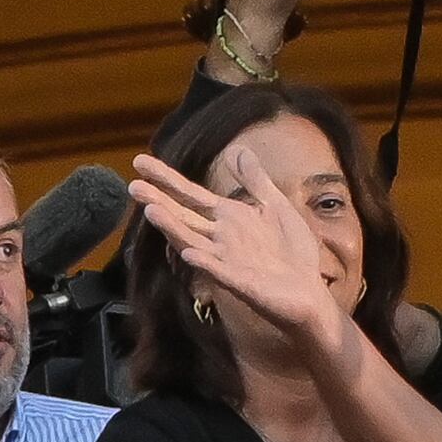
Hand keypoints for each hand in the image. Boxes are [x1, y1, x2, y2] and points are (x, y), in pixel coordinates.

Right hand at [130, 145, 342, 349]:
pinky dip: (205, 262)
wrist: (309, 292)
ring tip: (151, 212)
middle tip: (132, 186)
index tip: (139, 161)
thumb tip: (238, 149)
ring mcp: (227, 260)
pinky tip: (190, 253)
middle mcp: (221, 238)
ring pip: (193, 242)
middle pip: (183, 217)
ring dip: (173, 229)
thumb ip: (255, 181)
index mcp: (229, 217)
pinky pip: (219, 271)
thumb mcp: (277, 207)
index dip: (166, 178)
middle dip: (159, 202)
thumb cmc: (292, 252)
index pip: (191, 194)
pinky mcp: (240, 282)